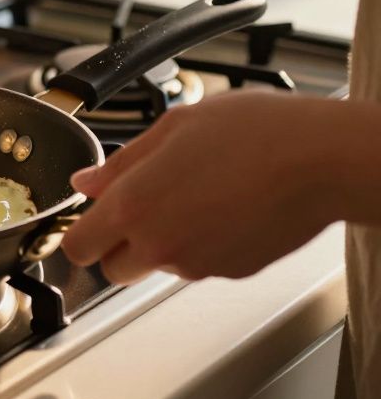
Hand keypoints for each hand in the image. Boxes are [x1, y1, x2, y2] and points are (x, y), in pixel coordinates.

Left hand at [61, 91, 366, 283]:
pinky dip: (200, 245)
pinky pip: (197, 265)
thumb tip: (86, 181)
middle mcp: (159, 243)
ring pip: (156, 267)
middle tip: (139, 208)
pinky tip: (221, 208)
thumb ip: (121, 162)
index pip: (77, 247)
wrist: (322, 159)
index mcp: (133, 205)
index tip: (87, 219)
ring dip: (160, 243)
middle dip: (116, 245)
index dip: (78, 233)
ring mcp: (196, 263)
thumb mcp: (173, 127)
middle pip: (112, 269)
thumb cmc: (255, 132)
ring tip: (192, 196)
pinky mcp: (230, 272)